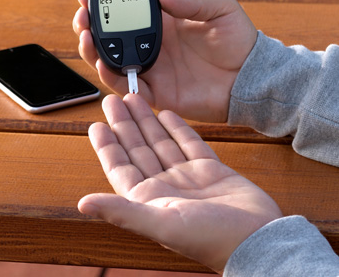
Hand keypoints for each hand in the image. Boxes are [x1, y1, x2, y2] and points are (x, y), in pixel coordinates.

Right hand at [73, 0, 256, 121]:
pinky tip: (102, 64)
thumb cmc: (240, 40)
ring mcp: (153, 70)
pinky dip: (110, 77)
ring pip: (111, 61)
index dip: (104, 3)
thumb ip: (193, 1)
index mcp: (164, 23)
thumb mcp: (220, 9)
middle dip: (89, 25)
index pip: (126, 11)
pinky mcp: (158, 94)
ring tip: (86, 37)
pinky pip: (127, 87)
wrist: (252, 77)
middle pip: (110, 36)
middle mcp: (153, 46)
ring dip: (93, 50)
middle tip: (81, 17)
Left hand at [78, 94, 281, 272]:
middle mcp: (165, 188)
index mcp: (149, 201)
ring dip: (147, 122)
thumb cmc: (210, 240)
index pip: (120, 168)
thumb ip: (122, 210)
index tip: (95, 123)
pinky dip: (178, 128)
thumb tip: (83, 203)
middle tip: (113, 99)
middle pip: (138, 150)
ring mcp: (188, 178)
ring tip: (135, 98)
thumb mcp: (160, 224)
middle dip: (124, 124)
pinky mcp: (211, 170)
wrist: (256, 238)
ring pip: (161, 143)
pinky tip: (167, 113)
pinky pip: (189, 143)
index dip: (107, 146)